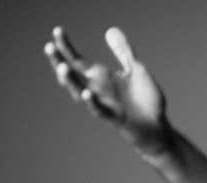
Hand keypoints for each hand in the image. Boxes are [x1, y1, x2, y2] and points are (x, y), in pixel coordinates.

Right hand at [44, 26, 169, 156]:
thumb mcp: (136, 70)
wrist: (158, 127)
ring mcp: (104, 104)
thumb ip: (123, 52)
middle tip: (49, 47)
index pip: (77, 61)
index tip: (57, 30)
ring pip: (79, 93)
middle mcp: (97, 90)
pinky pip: (99, 110)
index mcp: (101, 78)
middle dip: (59, 62)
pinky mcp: (114, 118)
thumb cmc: (146, 101)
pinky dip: (92, 102)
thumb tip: (110, 30)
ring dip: (70, 81)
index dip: (67, 47)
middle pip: (72, 75)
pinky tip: (88, 92)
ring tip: (62, 67)